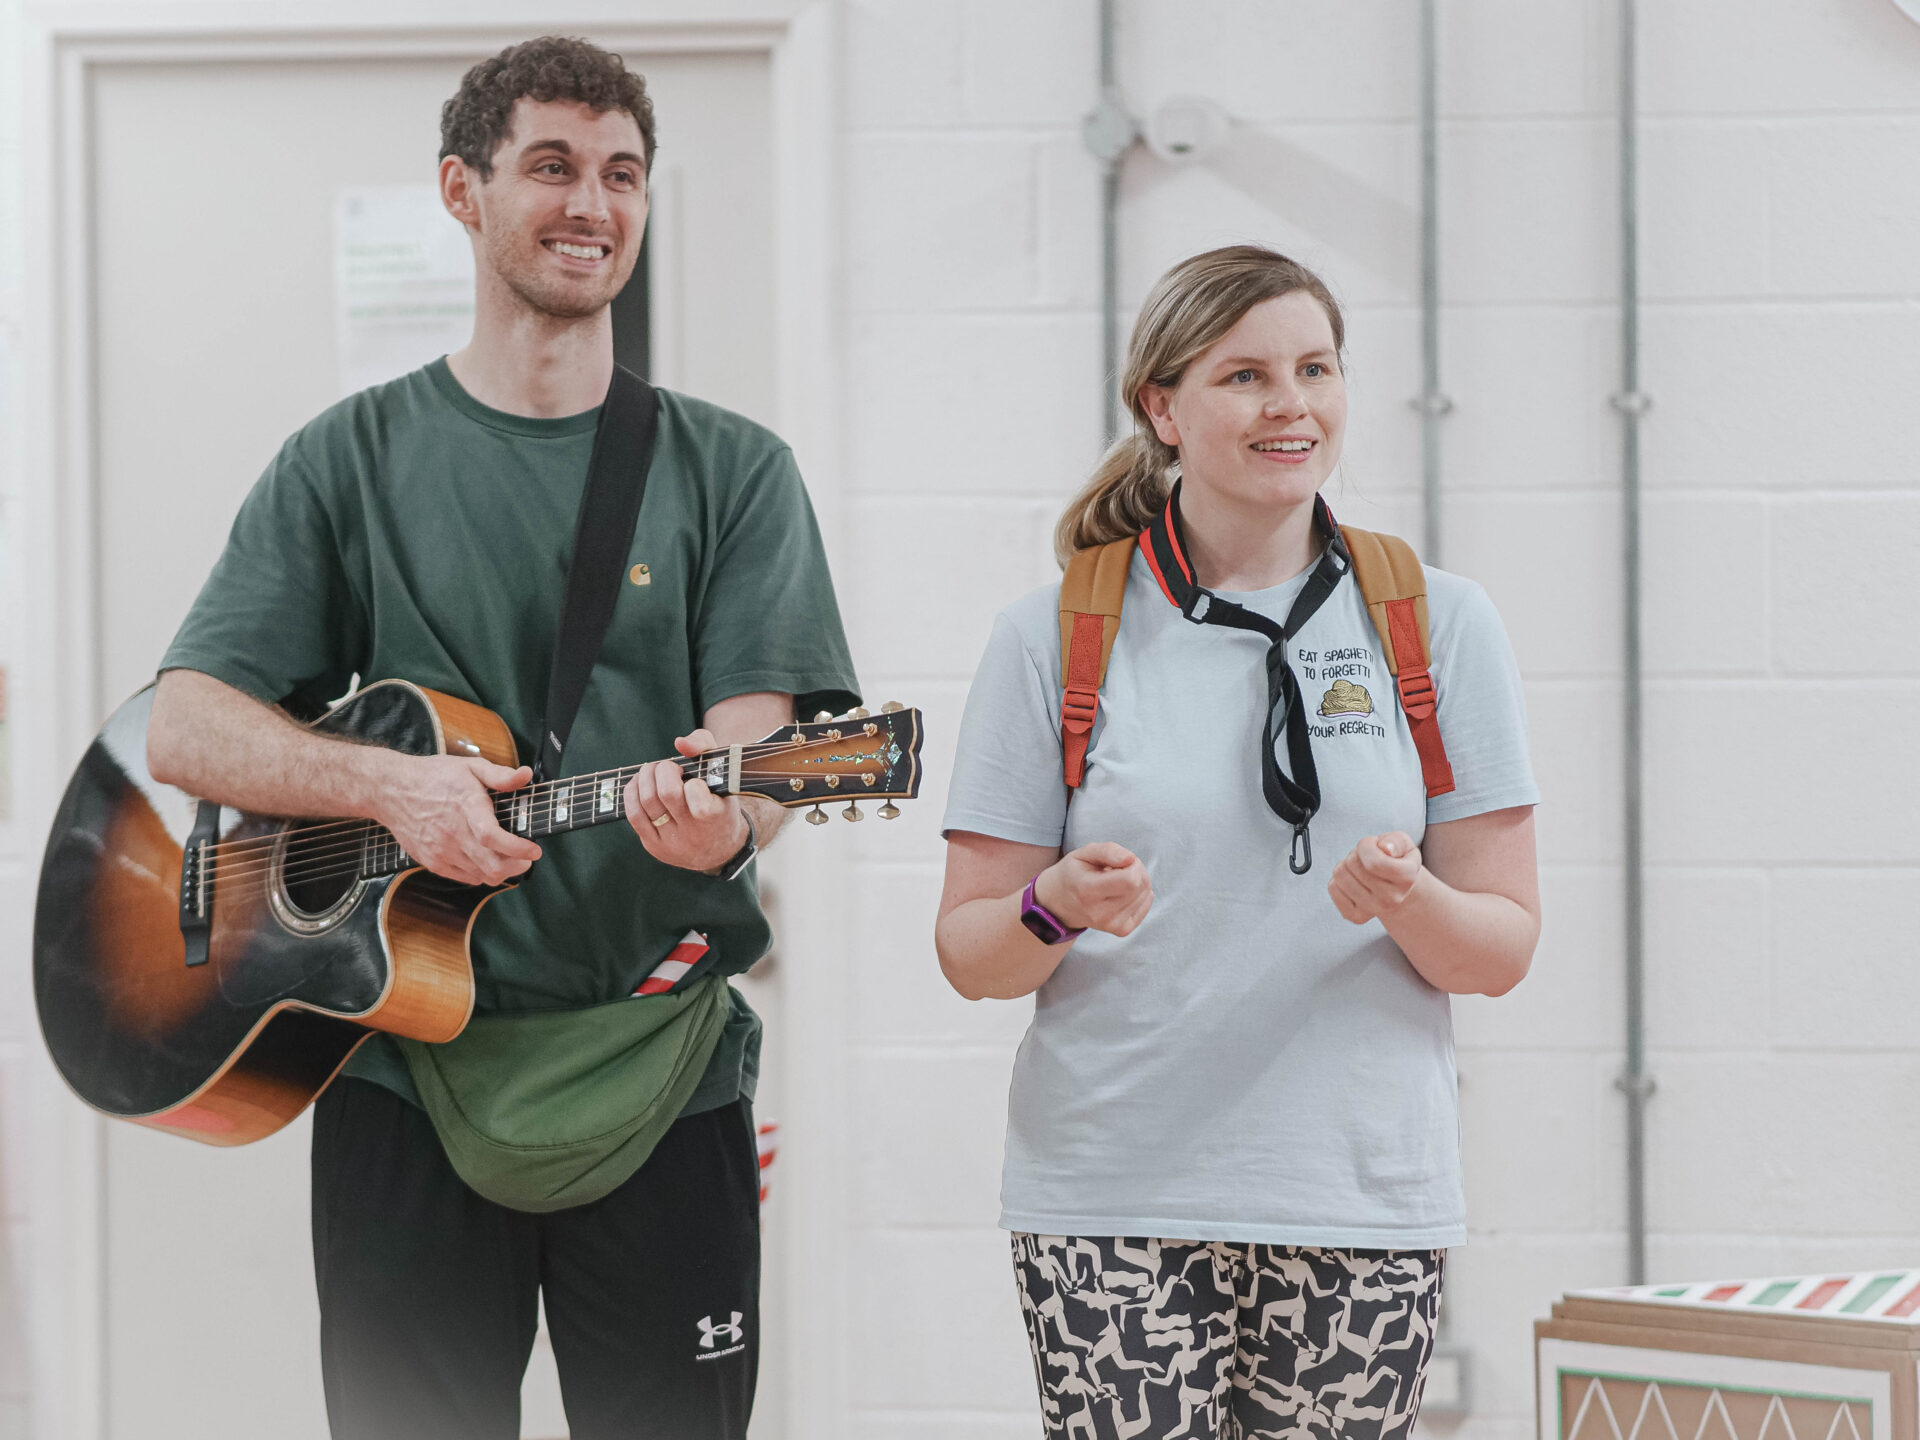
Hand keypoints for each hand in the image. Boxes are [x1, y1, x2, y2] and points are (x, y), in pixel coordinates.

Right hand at [378, 754, 541, 886]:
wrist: (391, 791)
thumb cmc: (434, 776)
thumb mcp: (469, 766)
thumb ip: (500, 774)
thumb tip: (526, 775)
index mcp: (465, 806)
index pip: (492, 837)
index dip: (517, 848)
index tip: (534, 850)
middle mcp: (452, 833)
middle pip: (491, 865)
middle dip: (518, 865)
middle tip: (527, 858)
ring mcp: (440, 851)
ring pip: (481, 876)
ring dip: (502, 871)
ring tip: (511, 859)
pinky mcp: (431, 862)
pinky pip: (465, 878)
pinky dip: (481, 874)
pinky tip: (486, 860)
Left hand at [625, 728, 749, 871]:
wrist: (718, 848)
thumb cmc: (719, 800)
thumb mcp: (724, 772)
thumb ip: (705, 746)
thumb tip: (679, 742)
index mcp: (716, 817)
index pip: (698, 799)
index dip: (693, 784)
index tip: (695, 781)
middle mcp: (694, 833)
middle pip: (667, 793)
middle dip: (663, 770)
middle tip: (668, 767)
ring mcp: (672, 842)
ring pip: (647, 801)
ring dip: (645, 777)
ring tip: (653, 772)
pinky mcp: (654, 846)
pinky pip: (634, 815)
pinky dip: (632, 793)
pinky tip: (639, 784)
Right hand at [1033, 842, 1152, 938]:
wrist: (1060, 904)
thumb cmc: (1074, 873)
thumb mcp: (1083, 853)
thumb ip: (1108, 851)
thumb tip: (1131, 860)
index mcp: (1087, 890)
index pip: (1130, 880)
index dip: (1133, 865)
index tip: (1122, 861)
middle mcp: (1099, 912)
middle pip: (1140, 887)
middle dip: (1138, 871)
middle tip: (1121, 868)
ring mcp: (1110, 925)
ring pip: (1145, 896)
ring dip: (1139, 883)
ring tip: (1119, 880)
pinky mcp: (1120, 930)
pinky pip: (1145, 908)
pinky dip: (1141, 896)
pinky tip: (1125, 892)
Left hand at [1328, 831, 1423, 924]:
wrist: (1397, 888)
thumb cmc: (1397, 860)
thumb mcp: (1404, 843)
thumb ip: (1396, 841)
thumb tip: (1386, 849)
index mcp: (1406, 878)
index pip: (1373, 862)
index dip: (1367, 845)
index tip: (1375, 845)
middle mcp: (1391, 899)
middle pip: (1352, 864)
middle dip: (1356, 853)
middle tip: (1368, 858)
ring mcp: (1373, 910)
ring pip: (1339, 874)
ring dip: (1346, 865)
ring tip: (1361, 869)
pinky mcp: (1355, 916)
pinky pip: (1333, 888)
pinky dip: (1339, 879)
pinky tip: (1355, 881)